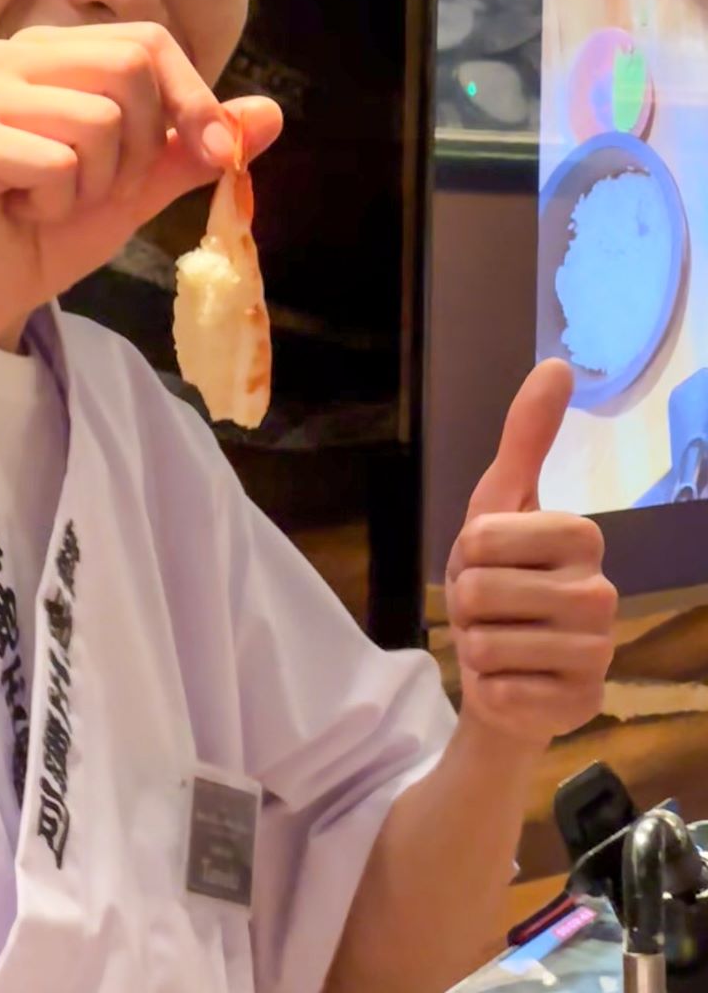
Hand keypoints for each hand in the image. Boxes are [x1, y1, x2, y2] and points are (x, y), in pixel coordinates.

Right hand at [0, 23, 281, 360]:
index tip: (217, 157)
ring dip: (96, 183)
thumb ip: (194, 146)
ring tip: (53, 201)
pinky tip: (22, 211)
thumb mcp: (139, 185)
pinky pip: (56, 162)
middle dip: (140, 147)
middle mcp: (5, 54)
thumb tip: (271, 112)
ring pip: (98, 119)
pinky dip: (57, 204)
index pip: (146, 41)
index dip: (192, 98)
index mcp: (48, 50)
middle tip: (98, 188)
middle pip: (128, 67)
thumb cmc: (51, 231)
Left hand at [447, 360, 616, 748]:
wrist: (504, 666)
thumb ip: (527, 434)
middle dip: (466, 602)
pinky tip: (513, 681)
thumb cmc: (500, 575)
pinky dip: (489, 687)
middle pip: (480, 590)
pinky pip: (499, 689)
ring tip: (500, 642)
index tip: (492, 560)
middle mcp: (603, 594)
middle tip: (491, 608)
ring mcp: (597, 654)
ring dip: (476, 644)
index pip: (483, 537)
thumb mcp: (500, 501)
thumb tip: (557, 364)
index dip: (469, 552)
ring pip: (487, 642)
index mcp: (584, 538)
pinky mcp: (579, 706)